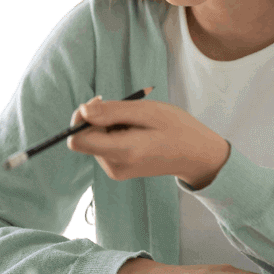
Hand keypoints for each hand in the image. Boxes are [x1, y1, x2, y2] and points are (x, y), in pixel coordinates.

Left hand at [67, 95, 228, 185]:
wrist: (196, 155)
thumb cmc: (176, 128)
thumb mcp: (147, 111)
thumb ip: (112, 111)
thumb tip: (82, 110)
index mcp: (123, 152)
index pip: (77, 140)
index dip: (80, 118)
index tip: (100, 103)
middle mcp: (114, 167)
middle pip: (84, 138)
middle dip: (98, 118)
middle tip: (126, 109)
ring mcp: (115, 171)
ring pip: (94, 140)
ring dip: (108, 125)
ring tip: (137, 123)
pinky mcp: (117, 169)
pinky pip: (103, 145)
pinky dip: (113, 133)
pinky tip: (135, 131)